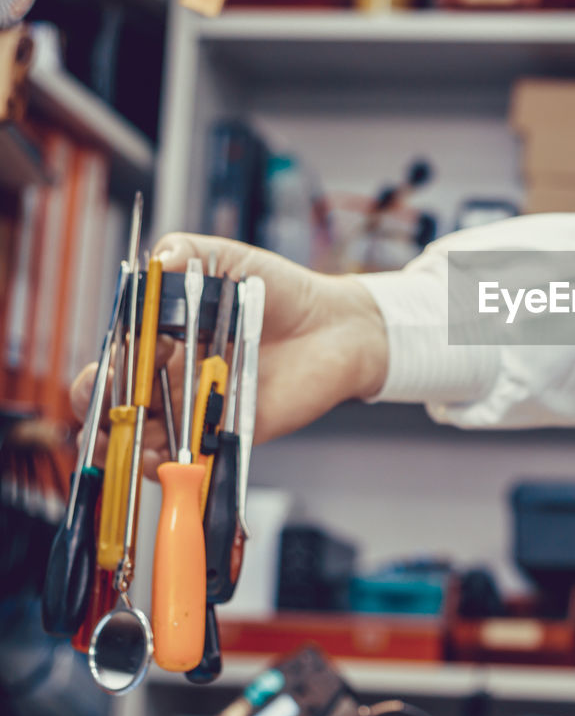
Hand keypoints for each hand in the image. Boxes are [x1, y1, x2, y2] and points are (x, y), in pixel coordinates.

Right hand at [69, 233, 388, 477]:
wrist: (333, 324)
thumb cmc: (279, 291)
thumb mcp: (228, 260)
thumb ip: (188, 251)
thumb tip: (161, 259)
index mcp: (164, 340)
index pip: (114, 365)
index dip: (105, 370)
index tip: (119, 362)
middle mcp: (175, 379)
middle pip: (118, 408)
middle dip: (101, 412)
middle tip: (117, 405)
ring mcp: (200, 410)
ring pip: (144, 440)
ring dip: (126, 446)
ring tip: (131, 439)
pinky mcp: (228, 433)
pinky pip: (189, 458)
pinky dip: (165, 464)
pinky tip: (160, 457)